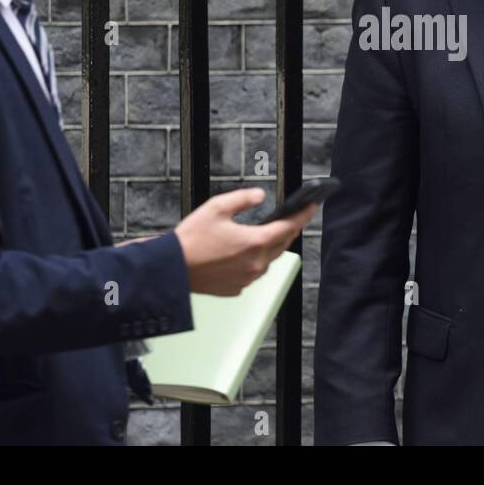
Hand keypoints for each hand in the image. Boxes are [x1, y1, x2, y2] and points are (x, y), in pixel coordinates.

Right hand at [173, 187, 315, 295]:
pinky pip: (253, 273)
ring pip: (268, 260)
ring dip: (270, 247)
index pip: (288, 227)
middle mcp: (255, 263)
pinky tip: (242, 254)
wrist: (172, 269)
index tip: (311, 208)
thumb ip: (243, 199)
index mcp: (254, 242)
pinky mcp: (237, 288)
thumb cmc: (191, 241)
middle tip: (290, 219)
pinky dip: (254, 262)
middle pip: (281, 244)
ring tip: (264, 235)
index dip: (303, 215)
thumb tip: (259, 196)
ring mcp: (247, 278)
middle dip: (288, 230)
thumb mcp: (217, 208)